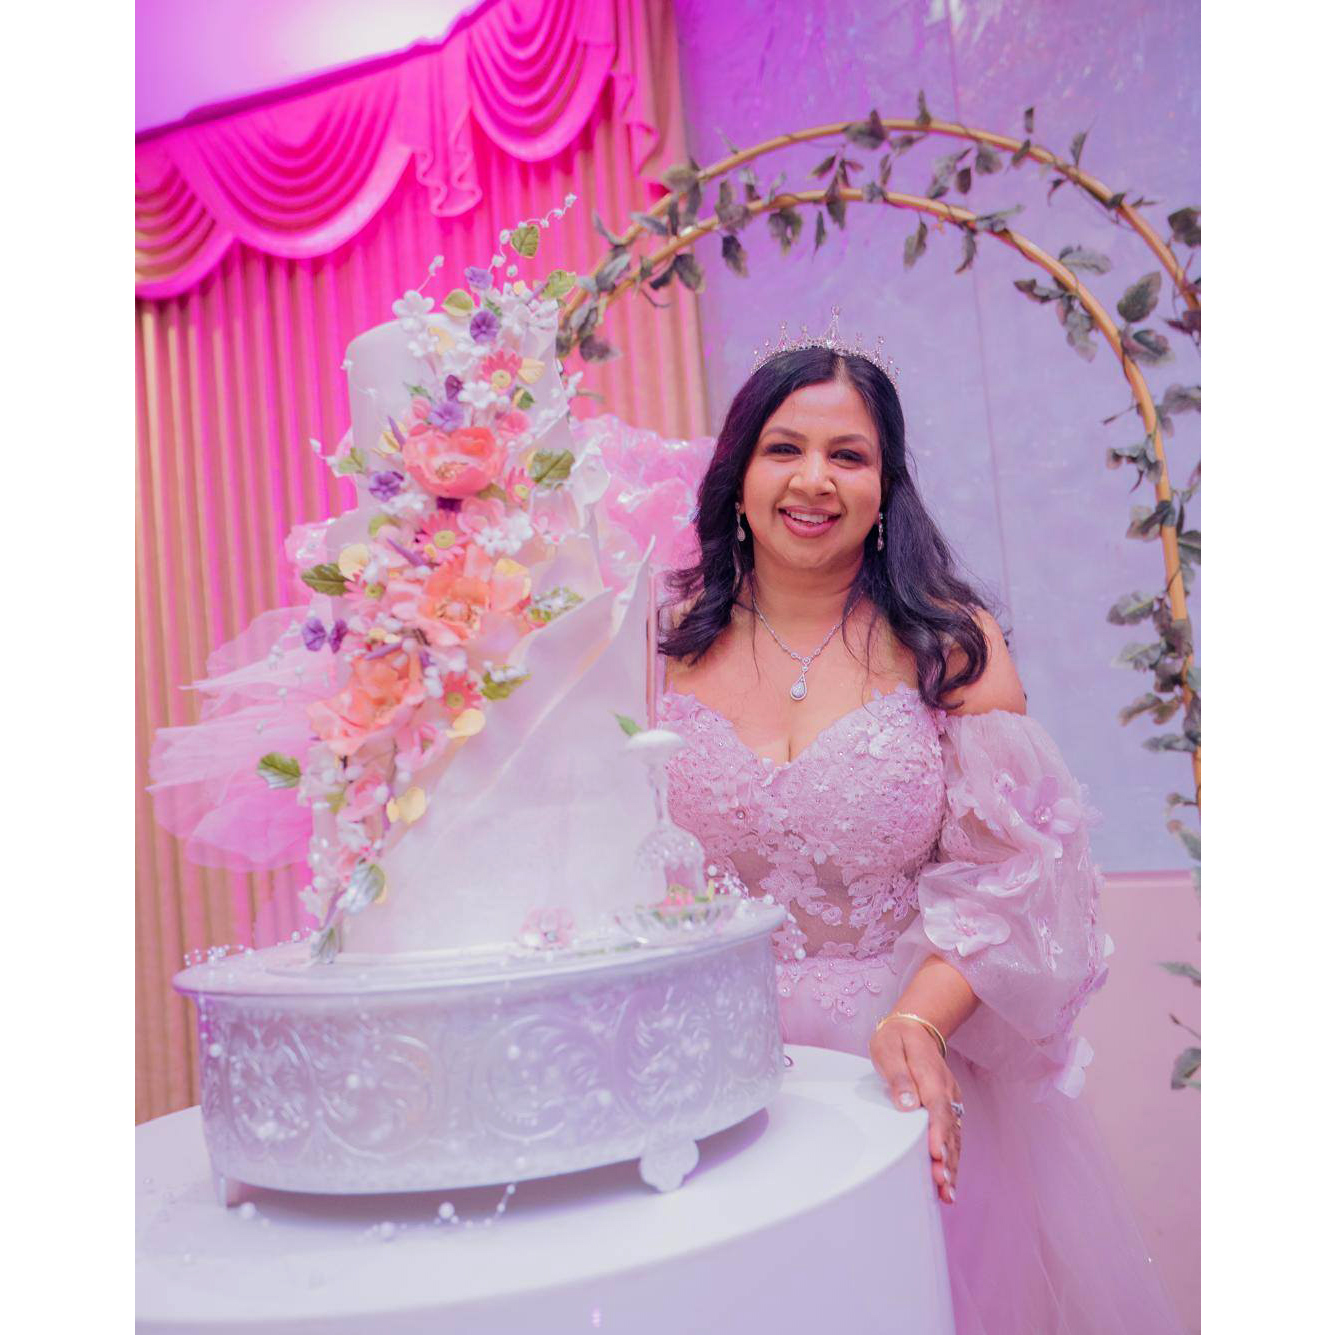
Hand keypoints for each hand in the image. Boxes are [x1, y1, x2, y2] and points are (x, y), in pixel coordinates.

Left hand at [870, 1017, 962, 1204]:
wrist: (915, 1028)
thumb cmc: (897, 1040)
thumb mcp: (888, 1049)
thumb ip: (898, 1076)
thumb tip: (908, 1103)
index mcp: (931, 1076)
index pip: (938, 1109)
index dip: (938, 1134)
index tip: (936, 1156)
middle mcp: (946, 1092)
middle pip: (949, 1129)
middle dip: (948, 1159)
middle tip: (943, 1186)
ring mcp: (950, 1101)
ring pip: (954, 1137)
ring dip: (952, 1165)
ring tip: (947, 1194)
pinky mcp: (948, 1109)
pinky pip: (952, 1136)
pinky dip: (952, 1159)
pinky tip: (947, 1183)